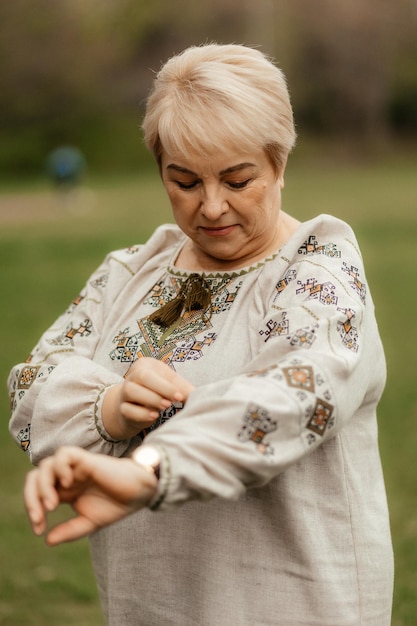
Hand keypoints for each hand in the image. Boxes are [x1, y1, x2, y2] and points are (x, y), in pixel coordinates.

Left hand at [24, 446, 156, 544]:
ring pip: (45, 466)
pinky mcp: (86, 459)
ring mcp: (75, 467)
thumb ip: (69, 531)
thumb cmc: (116, 505)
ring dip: (43, 486)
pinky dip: (60, 467)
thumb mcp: (90, 523)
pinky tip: (67, 483)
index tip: (39, 530)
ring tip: (53, 505)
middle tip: (40, 517)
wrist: (139, 493)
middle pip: (35, 478)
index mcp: (64, 490)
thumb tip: (47, 541)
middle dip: (31, 498)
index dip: (33, 510)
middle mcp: (66, 476)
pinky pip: (64, 454)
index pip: (36, 493)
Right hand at [102, 357, 194, 439]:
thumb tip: (200, 395)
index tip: (180, 396)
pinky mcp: (121, 409)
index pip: (154, 371)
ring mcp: (124, 392)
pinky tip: (153, 416)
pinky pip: (127, 409)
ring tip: (164, 407)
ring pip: (131, 391)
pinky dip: (140, 414)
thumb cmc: (156, 391)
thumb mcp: (170, 385)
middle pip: (141, 377)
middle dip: (159, 389)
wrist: (134, 405)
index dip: (167, 385)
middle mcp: (132, 376)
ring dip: (150, 399)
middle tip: (171, 402)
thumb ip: (183, 389)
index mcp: (144, 365)